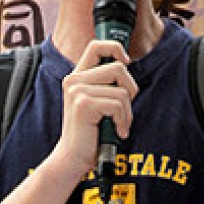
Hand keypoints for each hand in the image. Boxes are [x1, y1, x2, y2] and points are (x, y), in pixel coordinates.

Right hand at [55, 40, 137, 179]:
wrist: (72, 158)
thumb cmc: (90, 133)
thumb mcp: (96, 102)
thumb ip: (105, 84)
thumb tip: (126, 64)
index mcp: (77, 76)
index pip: (96, 46)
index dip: (115, 48)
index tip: (126, 62)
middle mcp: (74, 80)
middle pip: (118, 68)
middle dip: (130, 90)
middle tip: (124, 109)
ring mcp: (77, 91)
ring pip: (122, 90)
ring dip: (127, 112)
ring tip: (118, 124)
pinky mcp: (83, 105)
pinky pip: (118, 105)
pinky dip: (123, 121)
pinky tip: (117, 131)